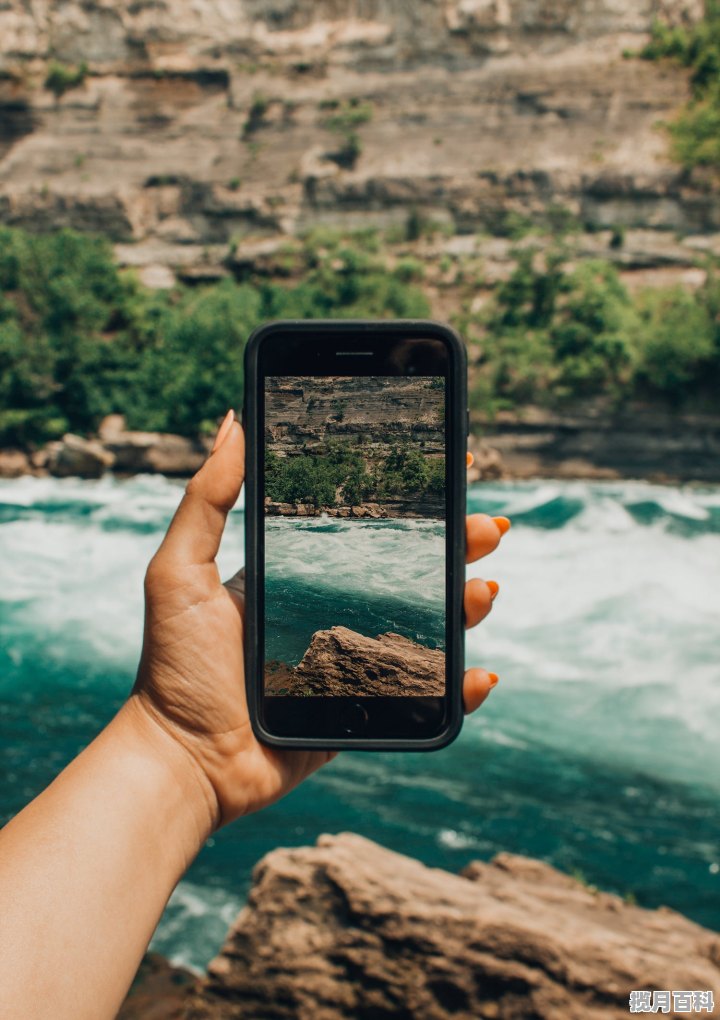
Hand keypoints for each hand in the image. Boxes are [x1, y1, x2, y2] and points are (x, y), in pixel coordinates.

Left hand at [131, 414, 508, 829]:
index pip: (367, 526)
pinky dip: (458, 686)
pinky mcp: (363, 712)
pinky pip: (424, 697)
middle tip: (487, 527)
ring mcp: (352, 663)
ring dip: (467, 606)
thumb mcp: (180, 570)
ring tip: (483, 589)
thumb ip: (206, 500)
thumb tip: (232, 422)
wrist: (184, 760)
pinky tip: (480, 672)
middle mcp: (332, 613)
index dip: (411, 498)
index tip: (448, 462)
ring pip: (428, 627)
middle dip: (457, 545)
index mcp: (300, 576)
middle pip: (411, 571)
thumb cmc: (174, 666)